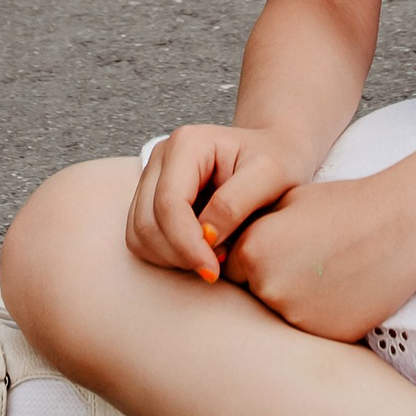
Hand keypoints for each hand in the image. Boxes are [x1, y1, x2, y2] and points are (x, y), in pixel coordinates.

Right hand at [125, 124, 310, 281]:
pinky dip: (166, 254)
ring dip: (171, 256)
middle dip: (178, 253)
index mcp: (187, 144)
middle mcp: (161, 157)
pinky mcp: (150, 199)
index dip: (187, 243)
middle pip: (147, 222)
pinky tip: (199, 251)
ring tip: (211, 256)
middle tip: (215, 266)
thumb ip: (236, 203)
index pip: (169, 203)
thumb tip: (206, 236)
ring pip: (139, 234)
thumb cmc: (277, 160)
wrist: (274, 153)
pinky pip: (142, 239)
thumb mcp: (271, 175)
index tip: (213, 271)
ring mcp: (152, 178)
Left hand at [221, 175, 415, 344]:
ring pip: (281, 314)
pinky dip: (321, 314)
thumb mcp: (289, 201)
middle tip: (306, 260)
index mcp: (253, 251)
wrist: (399, 226)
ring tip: (329, 272)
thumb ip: (252, 227)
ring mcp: (297, 317)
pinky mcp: (325, 336)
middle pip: (253, 294)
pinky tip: (343, 290)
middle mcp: (267, 288)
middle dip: (270, 281)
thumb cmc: (344, 206)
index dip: (252, 258)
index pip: (230, 268)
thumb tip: (223, 247)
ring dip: (295, 300)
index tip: (280, 247)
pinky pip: (310, 329)